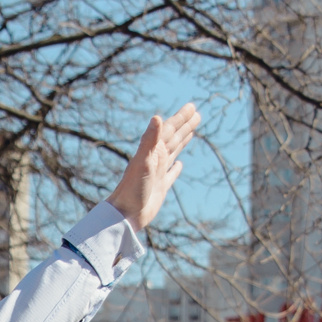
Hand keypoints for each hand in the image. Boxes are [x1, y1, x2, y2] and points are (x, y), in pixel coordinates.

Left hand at [105, 104, 200, 229]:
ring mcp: (158, 173)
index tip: (192, 107)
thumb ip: (149, 140)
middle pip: (174, 138)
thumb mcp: (143, 162)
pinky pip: (171, 175)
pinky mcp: (160, 188)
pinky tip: (179, 165)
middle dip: (185, 125)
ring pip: (174, 152)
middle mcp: (156, 159)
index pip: (170, 130)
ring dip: (183, 141)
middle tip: (196, 113)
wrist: (125, 214)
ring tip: (191, 132)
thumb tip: (157, 117)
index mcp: (154, 151)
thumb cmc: (132, 188)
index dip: (181, 118)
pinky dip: (176, 169)